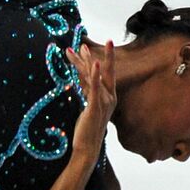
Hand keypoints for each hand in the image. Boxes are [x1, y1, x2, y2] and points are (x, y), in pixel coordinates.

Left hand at [67, 40, 116, 158]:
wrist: (88, 148)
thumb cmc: (88, 129)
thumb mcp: (87, 106)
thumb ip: (88, 93)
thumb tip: (82, 79)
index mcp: (108, 96)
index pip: (101, 74)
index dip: (92, 60)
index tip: (84, 47)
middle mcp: (109, 97)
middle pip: (103, 71)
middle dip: (94, 55)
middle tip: (84, 42)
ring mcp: (103, 102)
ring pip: (94, 77)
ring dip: (86, 61)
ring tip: (81, 48)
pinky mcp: (95, 108)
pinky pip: (96, 89)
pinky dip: (96, 76)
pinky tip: (95, 63)